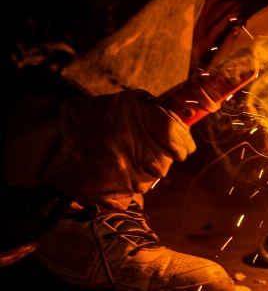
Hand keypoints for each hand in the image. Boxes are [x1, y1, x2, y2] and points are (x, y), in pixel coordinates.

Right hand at [5, 90, 195, 209]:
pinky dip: (125, 188)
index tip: (184, 147)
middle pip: (166, 163)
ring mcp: (123, 176)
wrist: (51, 141)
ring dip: (142, 173)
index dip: (184, 143)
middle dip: (161, 158)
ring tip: (122, 161)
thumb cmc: (90, 117)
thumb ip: (156, 111)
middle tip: (145, 152)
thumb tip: (182, 124)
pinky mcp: (111, 196)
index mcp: (139, 120)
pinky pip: (132, 197)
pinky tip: (111, 175)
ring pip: (150, 181)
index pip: (177, 138)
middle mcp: (134, 148)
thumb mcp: (126, 102)